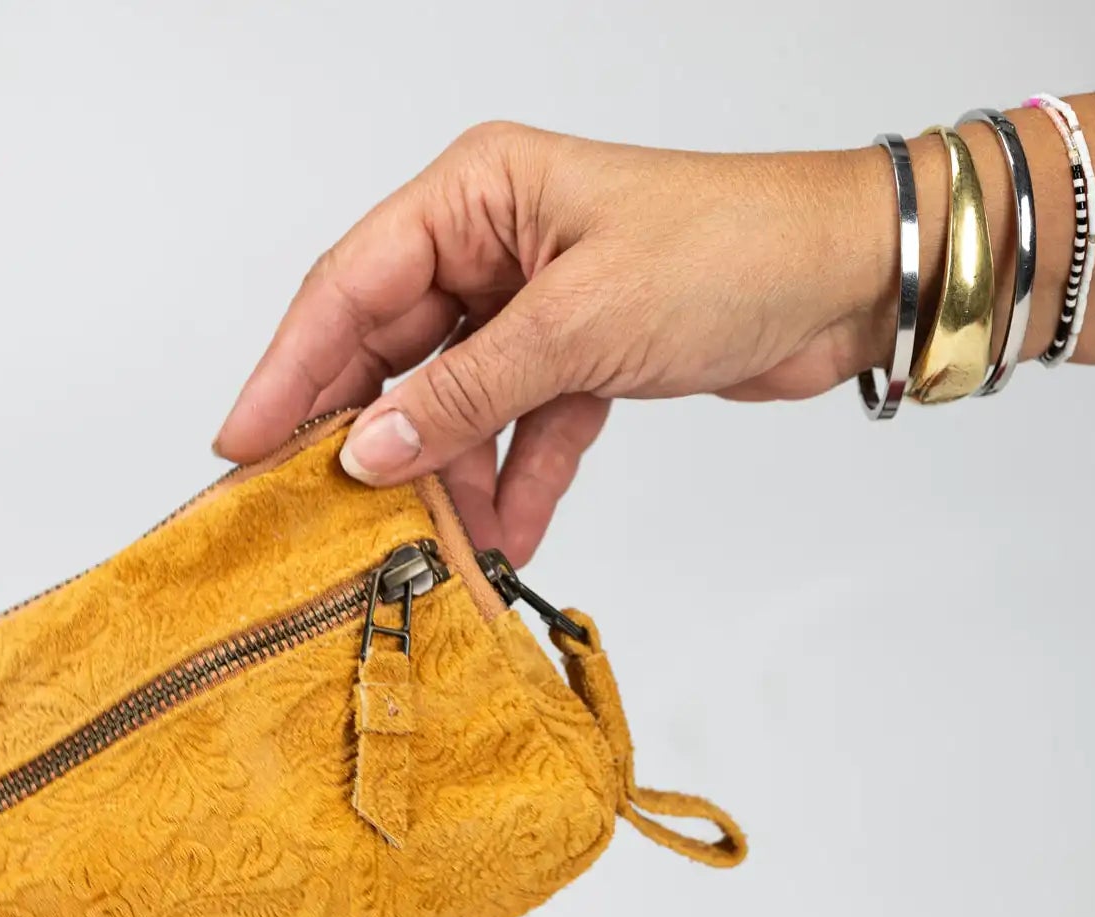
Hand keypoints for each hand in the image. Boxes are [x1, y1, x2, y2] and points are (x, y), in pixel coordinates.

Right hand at [213, 122, 894, 563]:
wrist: (852, 279)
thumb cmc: (732, 251)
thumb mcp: (579, 324)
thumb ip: (466, 395)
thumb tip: (368, 451)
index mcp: (476, 194)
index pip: (351, 287)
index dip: (291, 370)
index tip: (243, 445)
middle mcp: (494, 242)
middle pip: (393, 351)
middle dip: (367, 438)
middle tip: (316, 514)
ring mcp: (535, 303)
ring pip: (456, 401)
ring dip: (448, 476)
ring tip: (431, 545)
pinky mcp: (580, 356)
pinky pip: (522, 427)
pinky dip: (517, 479)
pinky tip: (508, 536)